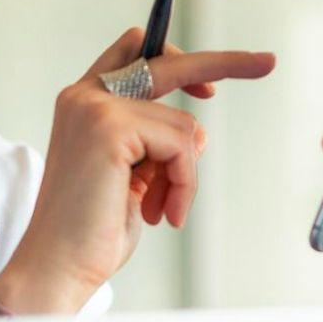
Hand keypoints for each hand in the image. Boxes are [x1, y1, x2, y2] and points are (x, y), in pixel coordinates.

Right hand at [0, 26, 275, 313]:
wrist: (57, 266)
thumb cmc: (89, 232)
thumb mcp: (132, 179)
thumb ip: (155, 146)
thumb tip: (197, 134)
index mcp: (83, 105)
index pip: (133, 55)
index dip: (175, 58)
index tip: (212, 82)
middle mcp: (83, 97)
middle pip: (166, 61)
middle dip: (223, 62)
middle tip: (265, 63)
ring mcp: (94, 107)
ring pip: (183, 125)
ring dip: (185, 175)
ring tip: (163, 209)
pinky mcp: (109, 126)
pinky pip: (181, 145)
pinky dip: (183, 183)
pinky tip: (162, 211)